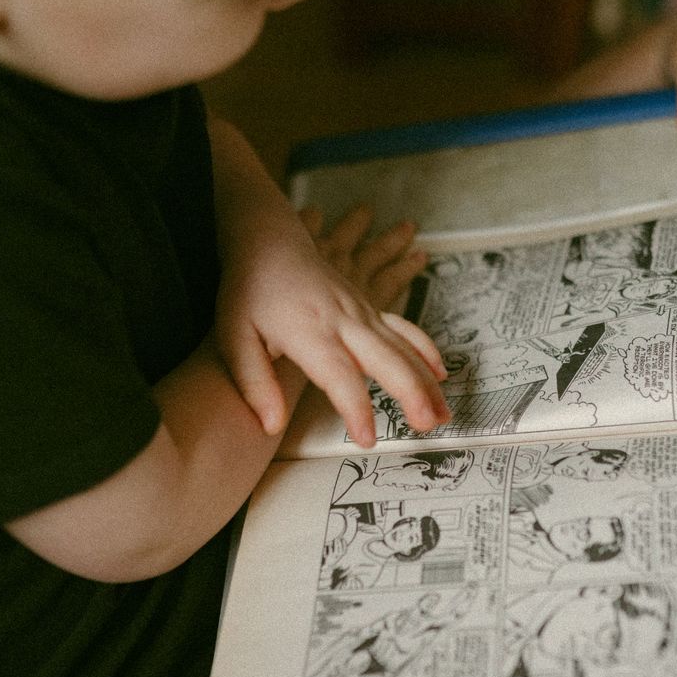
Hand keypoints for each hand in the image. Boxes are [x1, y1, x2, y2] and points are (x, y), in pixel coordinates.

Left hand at [217, 204, 447, 448]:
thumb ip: (253, 382)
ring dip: (426, 380)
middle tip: (426, 426)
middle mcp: (342, 320)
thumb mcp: (234, 337)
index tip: (367, 439)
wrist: (267, 237)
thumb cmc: (248, 290)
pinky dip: (426, 351)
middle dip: (410, 393)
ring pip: (402, 347)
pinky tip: (440, 374)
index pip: (339, 376)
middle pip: (385, 360)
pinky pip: (405, 329)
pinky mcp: (368, 307)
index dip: (357, 409)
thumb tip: (270, 425)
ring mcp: (360, 311)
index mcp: (308, 331)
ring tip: (443, 413)